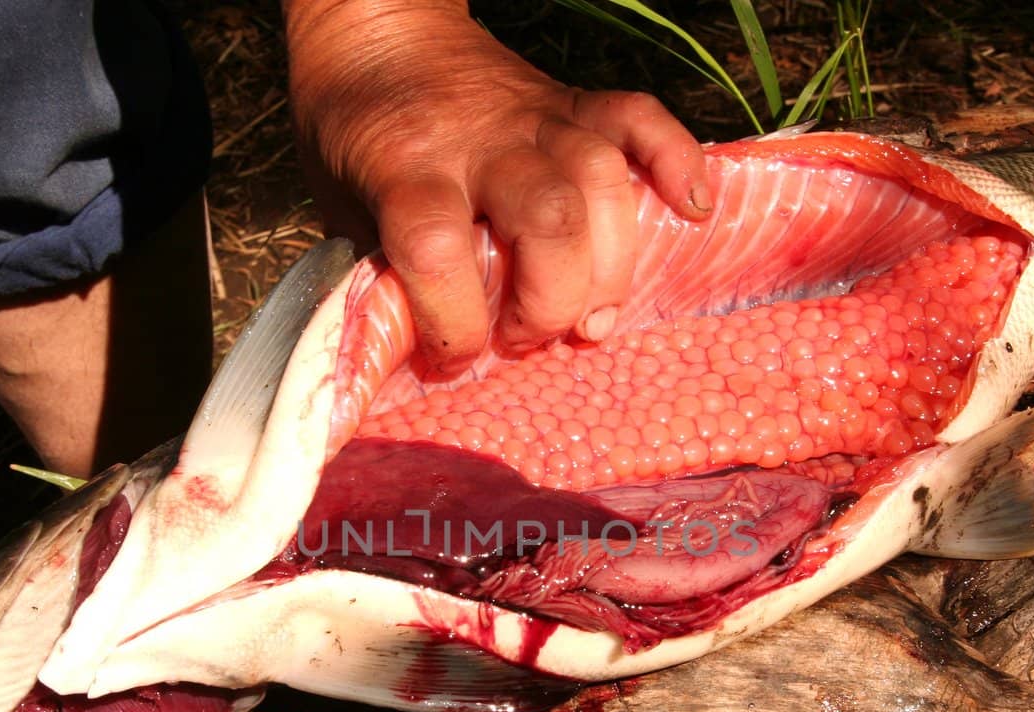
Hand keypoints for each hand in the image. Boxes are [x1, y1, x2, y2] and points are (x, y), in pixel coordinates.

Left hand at [285, 0, 709, 370]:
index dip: (453, 322)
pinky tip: (693, 208)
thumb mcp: (341, 203)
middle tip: (529, 336)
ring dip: (610, 265)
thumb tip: (417, 356)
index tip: (455, 357)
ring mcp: (535, 118)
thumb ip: (383, 270)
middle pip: (546, 219)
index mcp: (406, 168)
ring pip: (600, 183)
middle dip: (551, 300)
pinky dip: (676, 160)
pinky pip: (640, 118)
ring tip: (593, 318)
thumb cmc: (353, 128)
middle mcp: (480, 142)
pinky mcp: (573, 102)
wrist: (379, 25)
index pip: (436, 250)